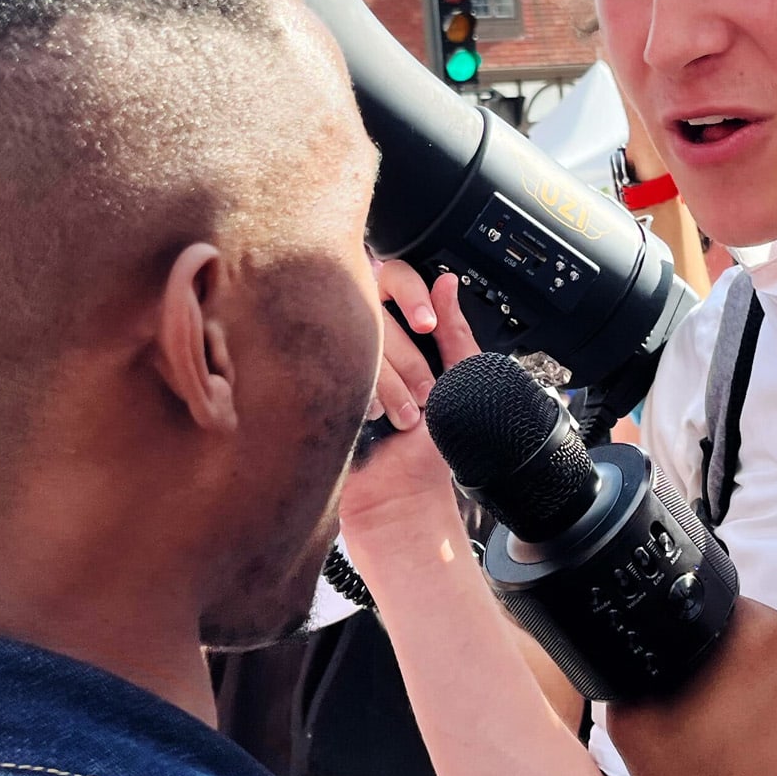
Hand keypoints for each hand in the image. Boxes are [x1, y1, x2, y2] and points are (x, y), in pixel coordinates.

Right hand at [344, 269, 478, 534]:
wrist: (401, 497)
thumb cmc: (431, 446)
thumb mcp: (461, 379)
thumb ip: (455, 330)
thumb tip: (446, 280)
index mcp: (398, 331)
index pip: (394, 278)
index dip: (412, 296)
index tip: (428, 325)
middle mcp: (364, 338)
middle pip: (378, 311)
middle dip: (411, 362)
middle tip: (425, 397)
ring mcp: (336, 363)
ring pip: (359, 341)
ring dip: (391, 387)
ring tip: (401, 419)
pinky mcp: (315, 388)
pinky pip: (334, 369)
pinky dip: (362, 397)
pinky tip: (370, 420)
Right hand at [603, 599, 776, 775]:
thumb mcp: (636, 724)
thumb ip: (639, 671)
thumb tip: (642, 657)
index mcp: (760, 631)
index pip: (730, 614)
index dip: (712, 649)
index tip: (702, 683)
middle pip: (775, 643)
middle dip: (754, 672)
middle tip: (728, 722)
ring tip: (762, 752)